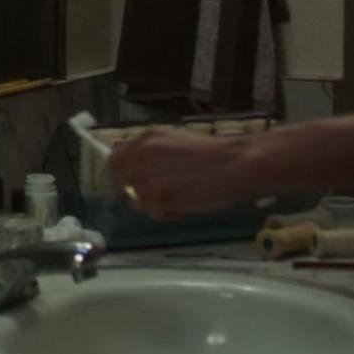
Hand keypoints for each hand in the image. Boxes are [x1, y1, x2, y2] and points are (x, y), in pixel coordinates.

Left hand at [109, 128, 257, 219]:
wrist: (236, 164)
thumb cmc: (214, 156)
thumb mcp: (176, 143)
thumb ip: (153, 154)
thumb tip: (136, 169)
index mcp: (146, 138)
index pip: (117, 158)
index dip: (126, 173)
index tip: (138, 183)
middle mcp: (141, 154)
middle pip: (123, 183)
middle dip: (139, 192)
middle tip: (163, 195)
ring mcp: (147, 175)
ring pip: (137, 201)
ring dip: (156, 205)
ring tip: (181, 199)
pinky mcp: (158, 195)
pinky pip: (153, 213)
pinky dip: (168, 215)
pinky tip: (185, 207)